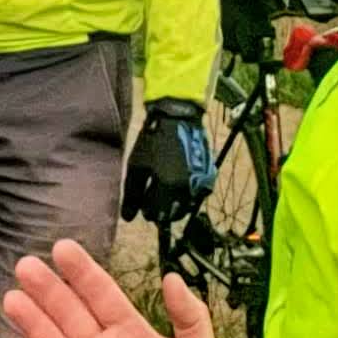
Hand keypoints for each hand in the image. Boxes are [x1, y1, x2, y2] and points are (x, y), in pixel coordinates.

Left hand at [121, 99, 214, 221]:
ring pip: (186, 207)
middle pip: (173, 214)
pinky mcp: (209, 178)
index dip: (147, 210)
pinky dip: (188, 195)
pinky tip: (180, 181)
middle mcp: (187, 189)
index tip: (144, 199)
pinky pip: (197, 196)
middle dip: (162, 210)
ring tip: (166, 187)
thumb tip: (128, 218)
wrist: (178, 118)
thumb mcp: (136, 166)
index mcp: (168, 187)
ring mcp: (201, 184)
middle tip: (154, 196)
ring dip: (175, 204)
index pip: (156, 215)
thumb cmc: (152, 141)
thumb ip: (132, 194)